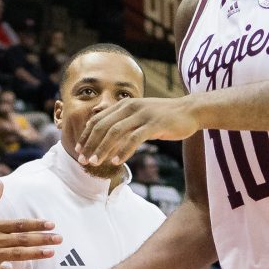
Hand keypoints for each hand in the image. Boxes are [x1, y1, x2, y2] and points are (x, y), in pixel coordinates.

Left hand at [72, 94, 200, 166]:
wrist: (190, 111)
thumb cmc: (164, 117)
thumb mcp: (140, 118)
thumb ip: (124, 124)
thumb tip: (107, 140)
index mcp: (124, 105)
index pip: (98, 120)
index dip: (86, 135)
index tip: (79, 150)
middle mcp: (130, 107)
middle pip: (103, 126)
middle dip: (90, 144)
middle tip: (83, 160)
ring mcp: (142, 114)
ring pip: (115, 132)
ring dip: (103, 149)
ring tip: (95, 163)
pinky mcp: (155, 124)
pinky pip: (134, 138)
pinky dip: (124, 151)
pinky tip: (117, 162)